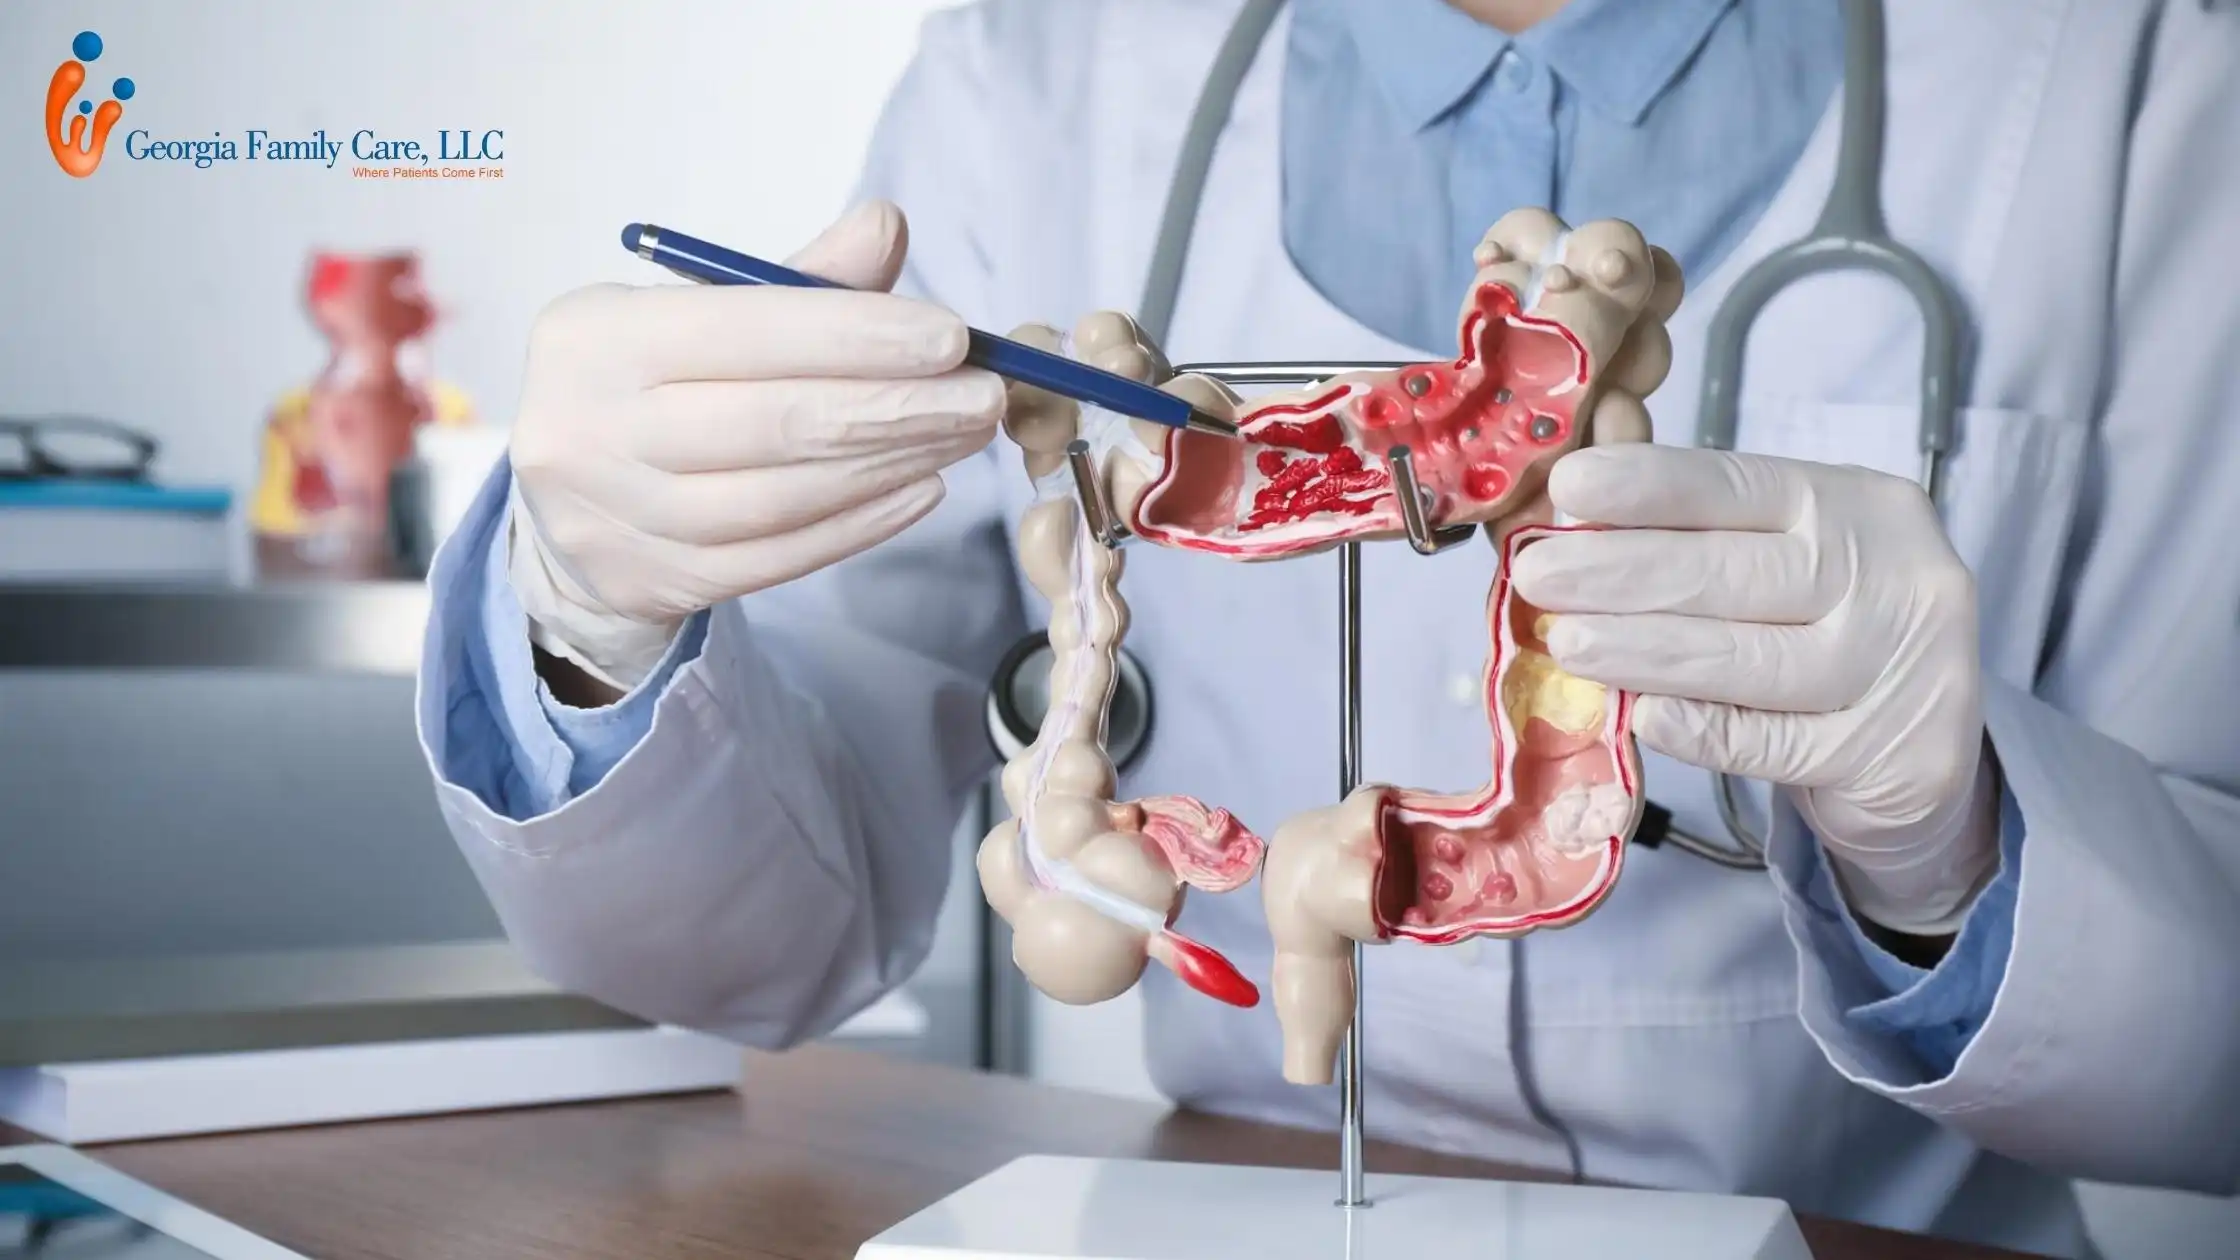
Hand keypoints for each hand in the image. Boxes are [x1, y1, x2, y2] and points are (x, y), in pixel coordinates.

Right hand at [506, 201, 1006, 689]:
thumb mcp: (693, 315)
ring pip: (788, 496)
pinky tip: (920, 488)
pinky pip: (782, 556)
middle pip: (778, 422)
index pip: (748, 331)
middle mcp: (591, 430)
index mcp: (597, 339)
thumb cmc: (648, 386)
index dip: (860, 334)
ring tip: (962, 435)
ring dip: (894, 463)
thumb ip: (792, 280)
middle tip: (986, 395)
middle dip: (900, 406)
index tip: (952, 337)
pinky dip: (863, 523)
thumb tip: (886, 227)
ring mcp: (619, 520)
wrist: (564, 506)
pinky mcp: (658, 584)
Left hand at [1511, 444, 1999, 933]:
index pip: (1741, 485)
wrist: (1920, 756)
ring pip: (1751, 659)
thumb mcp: (1777, 560)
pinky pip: (1776, 743)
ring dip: (1644, 652)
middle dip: (1622, 572)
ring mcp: (1904, 668)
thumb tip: (1582, 487)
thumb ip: (1693, 526)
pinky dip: (1702, 730)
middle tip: (1536, 577)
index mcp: (1856, 506)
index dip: (1650, 487)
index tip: (1568, 486)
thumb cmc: (1821, 638)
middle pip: (1738, 571)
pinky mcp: (1895, 755)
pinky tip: (1642, 716)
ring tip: (1566, 644)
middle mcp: (1893, 575)